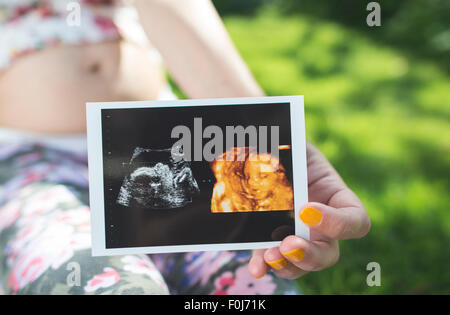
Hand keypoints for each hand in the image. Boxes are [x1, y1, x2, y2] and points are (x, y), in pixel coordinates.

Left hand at [248, 142, 369, 278]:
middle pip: (329, 253)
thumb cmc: (288, 144)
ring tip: (270, 255)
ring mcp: (299, 235)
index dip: (338, 223)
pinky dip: (265, 265)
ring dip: (288, 265)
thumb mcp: (297, 142)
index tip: (306, 210)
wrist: (266, 152)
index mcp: (336, 197)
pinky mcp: (273, 240)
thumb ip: (296, 149)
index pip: (355, 221)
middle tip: (288, 244)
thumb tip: (281, 149)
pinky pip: (273, 259)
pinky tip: (257, 267)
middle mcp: (322, 223)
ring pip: (303, 264)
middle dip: (310, 254)